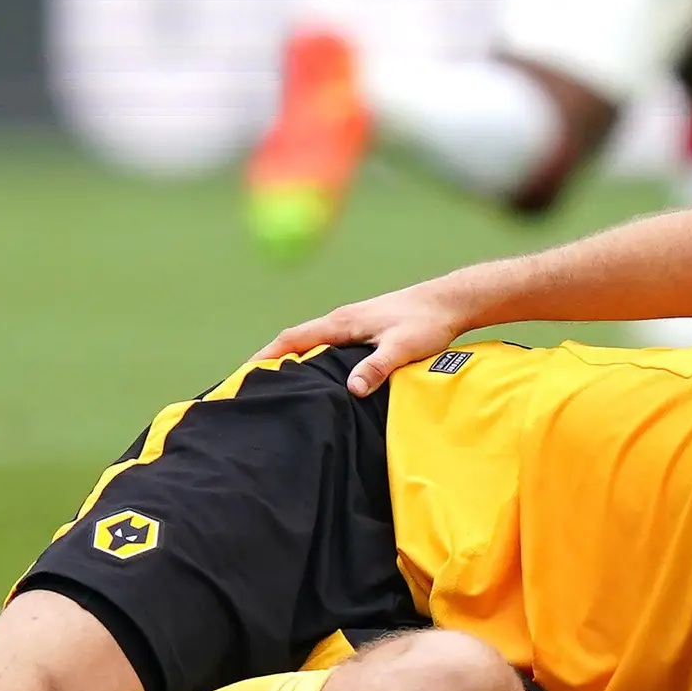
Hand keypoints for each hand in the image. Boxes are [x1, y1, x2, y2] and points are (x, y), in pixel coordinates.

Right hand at [262, 274, 478, 391]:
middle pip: (295, 340)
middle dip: (271, 358)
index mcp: (341, 322)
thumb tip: (351, 388)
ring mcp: (350, 322)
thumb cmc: (426, 323)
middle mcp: (340, 319)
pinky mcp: (362, 328)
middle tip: (251, 384)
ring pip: (310, 341)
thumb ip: (377, 366)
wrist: (447, 301)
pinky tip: (315, 374)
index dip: (267, 355)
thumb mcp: (402, 348)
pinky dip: (310, 356)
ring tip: (276, 383)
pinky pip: (325, 343)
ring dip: (291, 358)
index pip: (293, 338)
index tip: (244, 373)